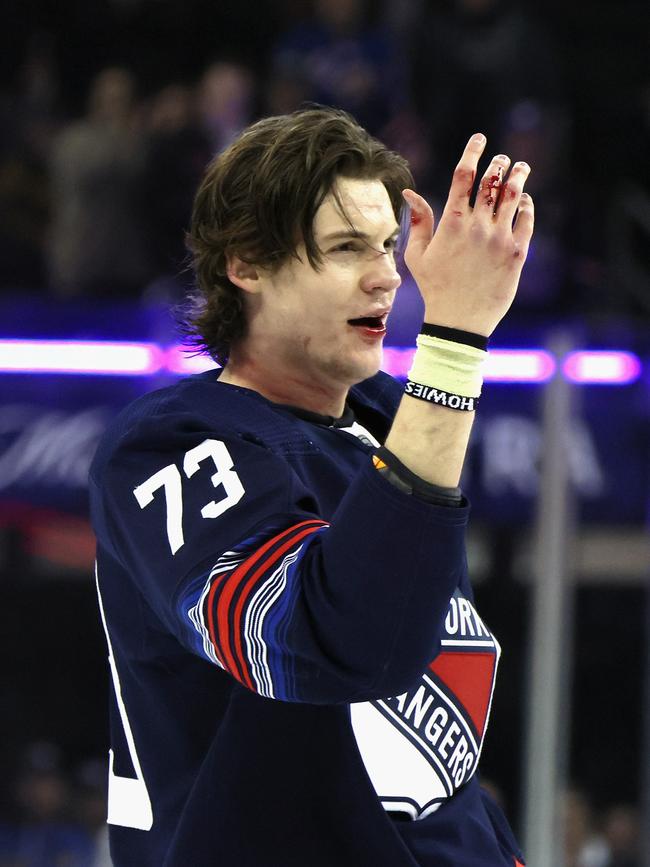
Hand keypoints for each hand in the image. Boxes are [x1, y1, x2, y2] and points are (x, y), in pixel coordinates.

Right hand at [402, 134, 533, 336]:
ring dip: (519, 177)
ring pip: (514, 196)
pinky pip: (527, 220)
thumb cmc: (434, 288)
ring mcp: (500, 239)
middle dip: (498, 163)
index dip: (473, 151)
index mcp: (452, 223)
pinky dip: (527, 205)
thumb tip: (411, 192)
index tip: (479, 139)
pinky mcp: (517, 253)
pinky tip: (525, 201)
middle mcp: (478, 226)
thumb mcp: (418, 255)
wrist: (459, 322)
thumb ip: (419, 221)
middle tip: (501, 159)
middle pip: (492, 180)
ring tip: (521, 168)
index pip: (464, 175)